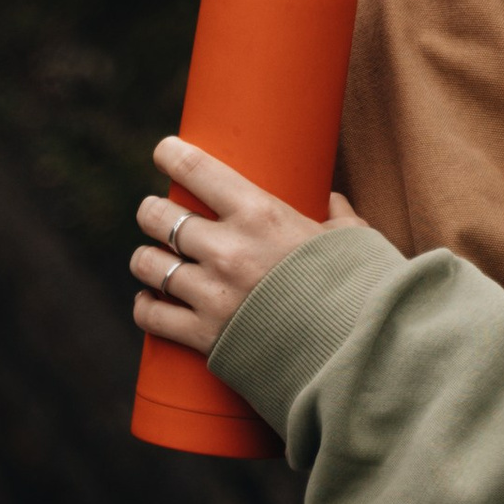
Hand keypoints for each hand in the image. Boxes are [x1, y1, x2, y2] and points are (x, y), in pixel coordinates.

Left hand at [129, 136, 352, 356]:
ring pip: (148, 264)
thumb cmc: (357, 287)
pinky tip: (149, 299)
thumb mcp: (352, 238)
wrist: (354, 353)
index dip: (172, 155)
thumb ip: (338, 217)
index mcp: (260, 214)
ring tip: (151, 258)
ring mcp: (212, 294)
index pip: (198, 171)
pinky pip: (153, 316)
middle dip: (152, 211)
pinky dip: (146, 306)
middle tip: (156, 213)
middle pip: (159, 217)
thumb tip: (332, 202)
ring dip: (146, 259)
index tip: (163, 151)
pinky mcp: (205, 336)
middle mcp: (227, 250)